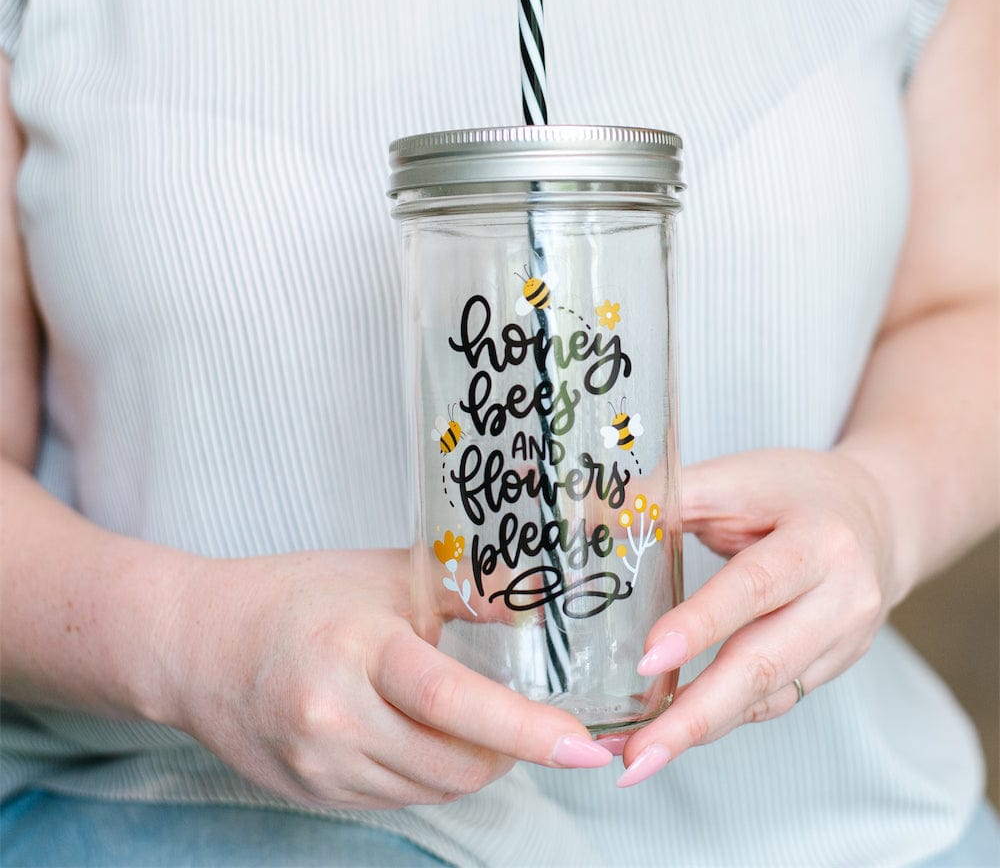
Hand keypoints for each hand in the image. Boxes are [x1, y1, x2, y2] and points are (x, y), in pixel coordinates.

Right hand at [158, 548, 610, 809]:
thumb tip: (538, 598)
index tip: (584, 746)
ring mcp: (321, 766)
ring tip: (480, 723)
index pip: (455, 702)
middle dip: (511, 751)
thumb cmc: (295, 596)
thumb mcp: (383, 576)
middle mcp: (337, 718)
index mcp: (360, 650)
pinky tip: (427, 736)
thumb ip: (462, 589)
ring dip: (473, 765)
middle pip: (455, 763)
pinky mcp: (313, 794)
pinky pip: (397, 798)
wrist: (199, 644)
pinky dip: (429, 774)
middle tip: (537, 721)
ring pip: (433, 790)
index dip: (527, 729)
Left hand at [617, 448, 900, 786]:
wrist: (877, 517)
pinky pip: (774, 701)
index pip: (755, 587)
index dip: (702, 624)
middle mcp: (842, 599)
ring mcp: (844, 641)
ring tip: (639, 758)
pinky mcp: (833, 667)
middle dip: (696, 715)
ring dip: (701, 730)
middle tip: (636, 755)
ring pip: (769, 695)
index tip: (647, 659)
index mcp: (818, 541)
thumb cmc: (794, 490)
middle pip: (765, 663)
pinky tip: (677, 736)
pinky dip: (723, 720)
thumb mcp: (736, 478)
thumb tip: (590, 513)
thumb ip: (668, 496)